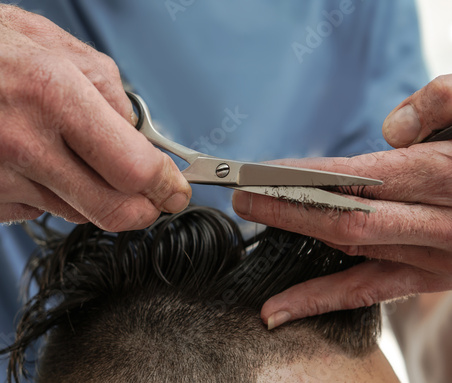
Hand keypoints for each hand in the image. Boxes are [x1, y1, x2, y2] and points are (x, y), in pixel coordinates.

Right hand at [0, 0, 189, 230]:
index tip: (174, 190)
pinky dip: (43, 191)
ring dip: (90, 193)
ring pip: (76, 212)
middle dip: (144, 209)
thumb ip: (106, 90)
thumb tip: (138, 133)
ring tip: (67, 155)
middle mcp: (22, 144)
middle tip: (152, 200)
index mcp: (52, 94)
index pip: (133, 168)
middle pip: (113, 210)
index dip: (164, 186)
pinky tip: (23, 160)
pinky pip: (33, 210)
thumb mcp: (49, 43)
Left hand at [232, 75, 451, 328]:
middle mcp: (442, 222)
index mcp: (448, 176)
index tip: (263, 171)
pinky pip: (368, 293)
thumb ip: (443, 105)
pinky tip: (276, 310)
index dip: (307, 175)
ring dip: (298, 237)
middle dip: (288, 207)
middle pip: (348, 217)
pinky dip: (318, 301)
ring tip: (256, 220)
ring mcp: (436, 257)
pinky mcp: (431, 278)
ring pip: (352, 251)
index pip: (361, 176)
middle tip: (243, 194)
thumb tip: (390, 130)